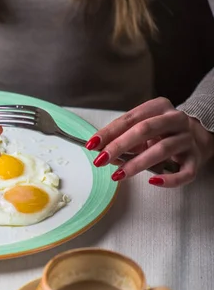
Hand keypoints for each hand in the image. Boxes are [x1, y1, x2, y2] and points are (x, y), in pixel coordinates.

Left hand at [85, 97, 213, 186]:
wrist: (197, 136)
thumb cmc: (161, 133)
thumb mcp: (142, 129)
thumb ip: (122, 137)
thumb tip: (99, 150)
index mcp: (159, 107)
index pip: (130, 118)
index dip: (109, 131)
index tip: (92, 144)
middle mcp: (176, 119)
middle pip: (145, 130)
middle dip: (119, 145)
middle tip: (100, 160)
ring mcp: (188, 139)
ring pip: (162, 150)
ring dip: (137, 163)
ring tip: (118, 175)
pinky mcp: (196, 159)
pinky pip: (184, 172)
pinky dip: (169, 179)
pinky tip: (153, 181)